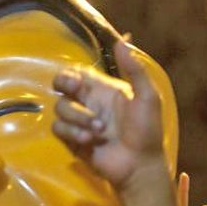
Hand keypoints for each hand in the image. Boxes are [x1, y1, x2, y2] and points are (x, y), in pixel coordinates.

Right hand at [52, 38, 165, 188]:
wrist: (140, 165)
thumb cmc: (147, 131)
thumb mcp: (147, 97)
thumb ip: (135, 69)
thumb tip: (122, 40)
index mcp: (103, 90)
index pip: (77, 73)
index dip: (71, 73)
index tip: (77, 81)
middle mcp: (88, 103)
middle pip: (60, 86)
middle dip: (64, 87)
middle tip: (76, 93)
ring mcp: (79, 122)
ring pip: (60, 108)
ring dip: (78, 117)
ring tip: (98, 131)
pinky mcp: (72, 140)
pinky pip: (59, 128)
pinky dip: (72, 132)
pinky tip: (89, 140)